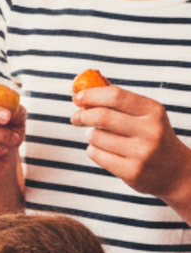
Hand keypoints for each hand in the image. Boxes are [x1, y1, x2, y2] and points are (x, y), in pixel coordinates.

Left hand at [72, 81, 190, 210]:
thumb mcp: (146, 114)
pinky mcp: (131, 171)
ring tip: (98, 137)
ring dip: (90, 136)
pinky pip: (97, 155)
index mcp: (153, 111)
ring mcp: (141, 152)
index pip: (116, 95)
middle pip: (102, 116)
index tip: (77, 98)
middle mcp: (150, 130)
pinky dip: (93, 150)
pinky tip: (104, 151)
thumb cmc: (152, 136)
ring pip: (96, 137)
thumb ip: (120, 99)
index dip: (91, 95)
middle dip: (82, 115)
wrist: (175, 170)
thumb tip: (90, 81)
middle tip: (75, 118)